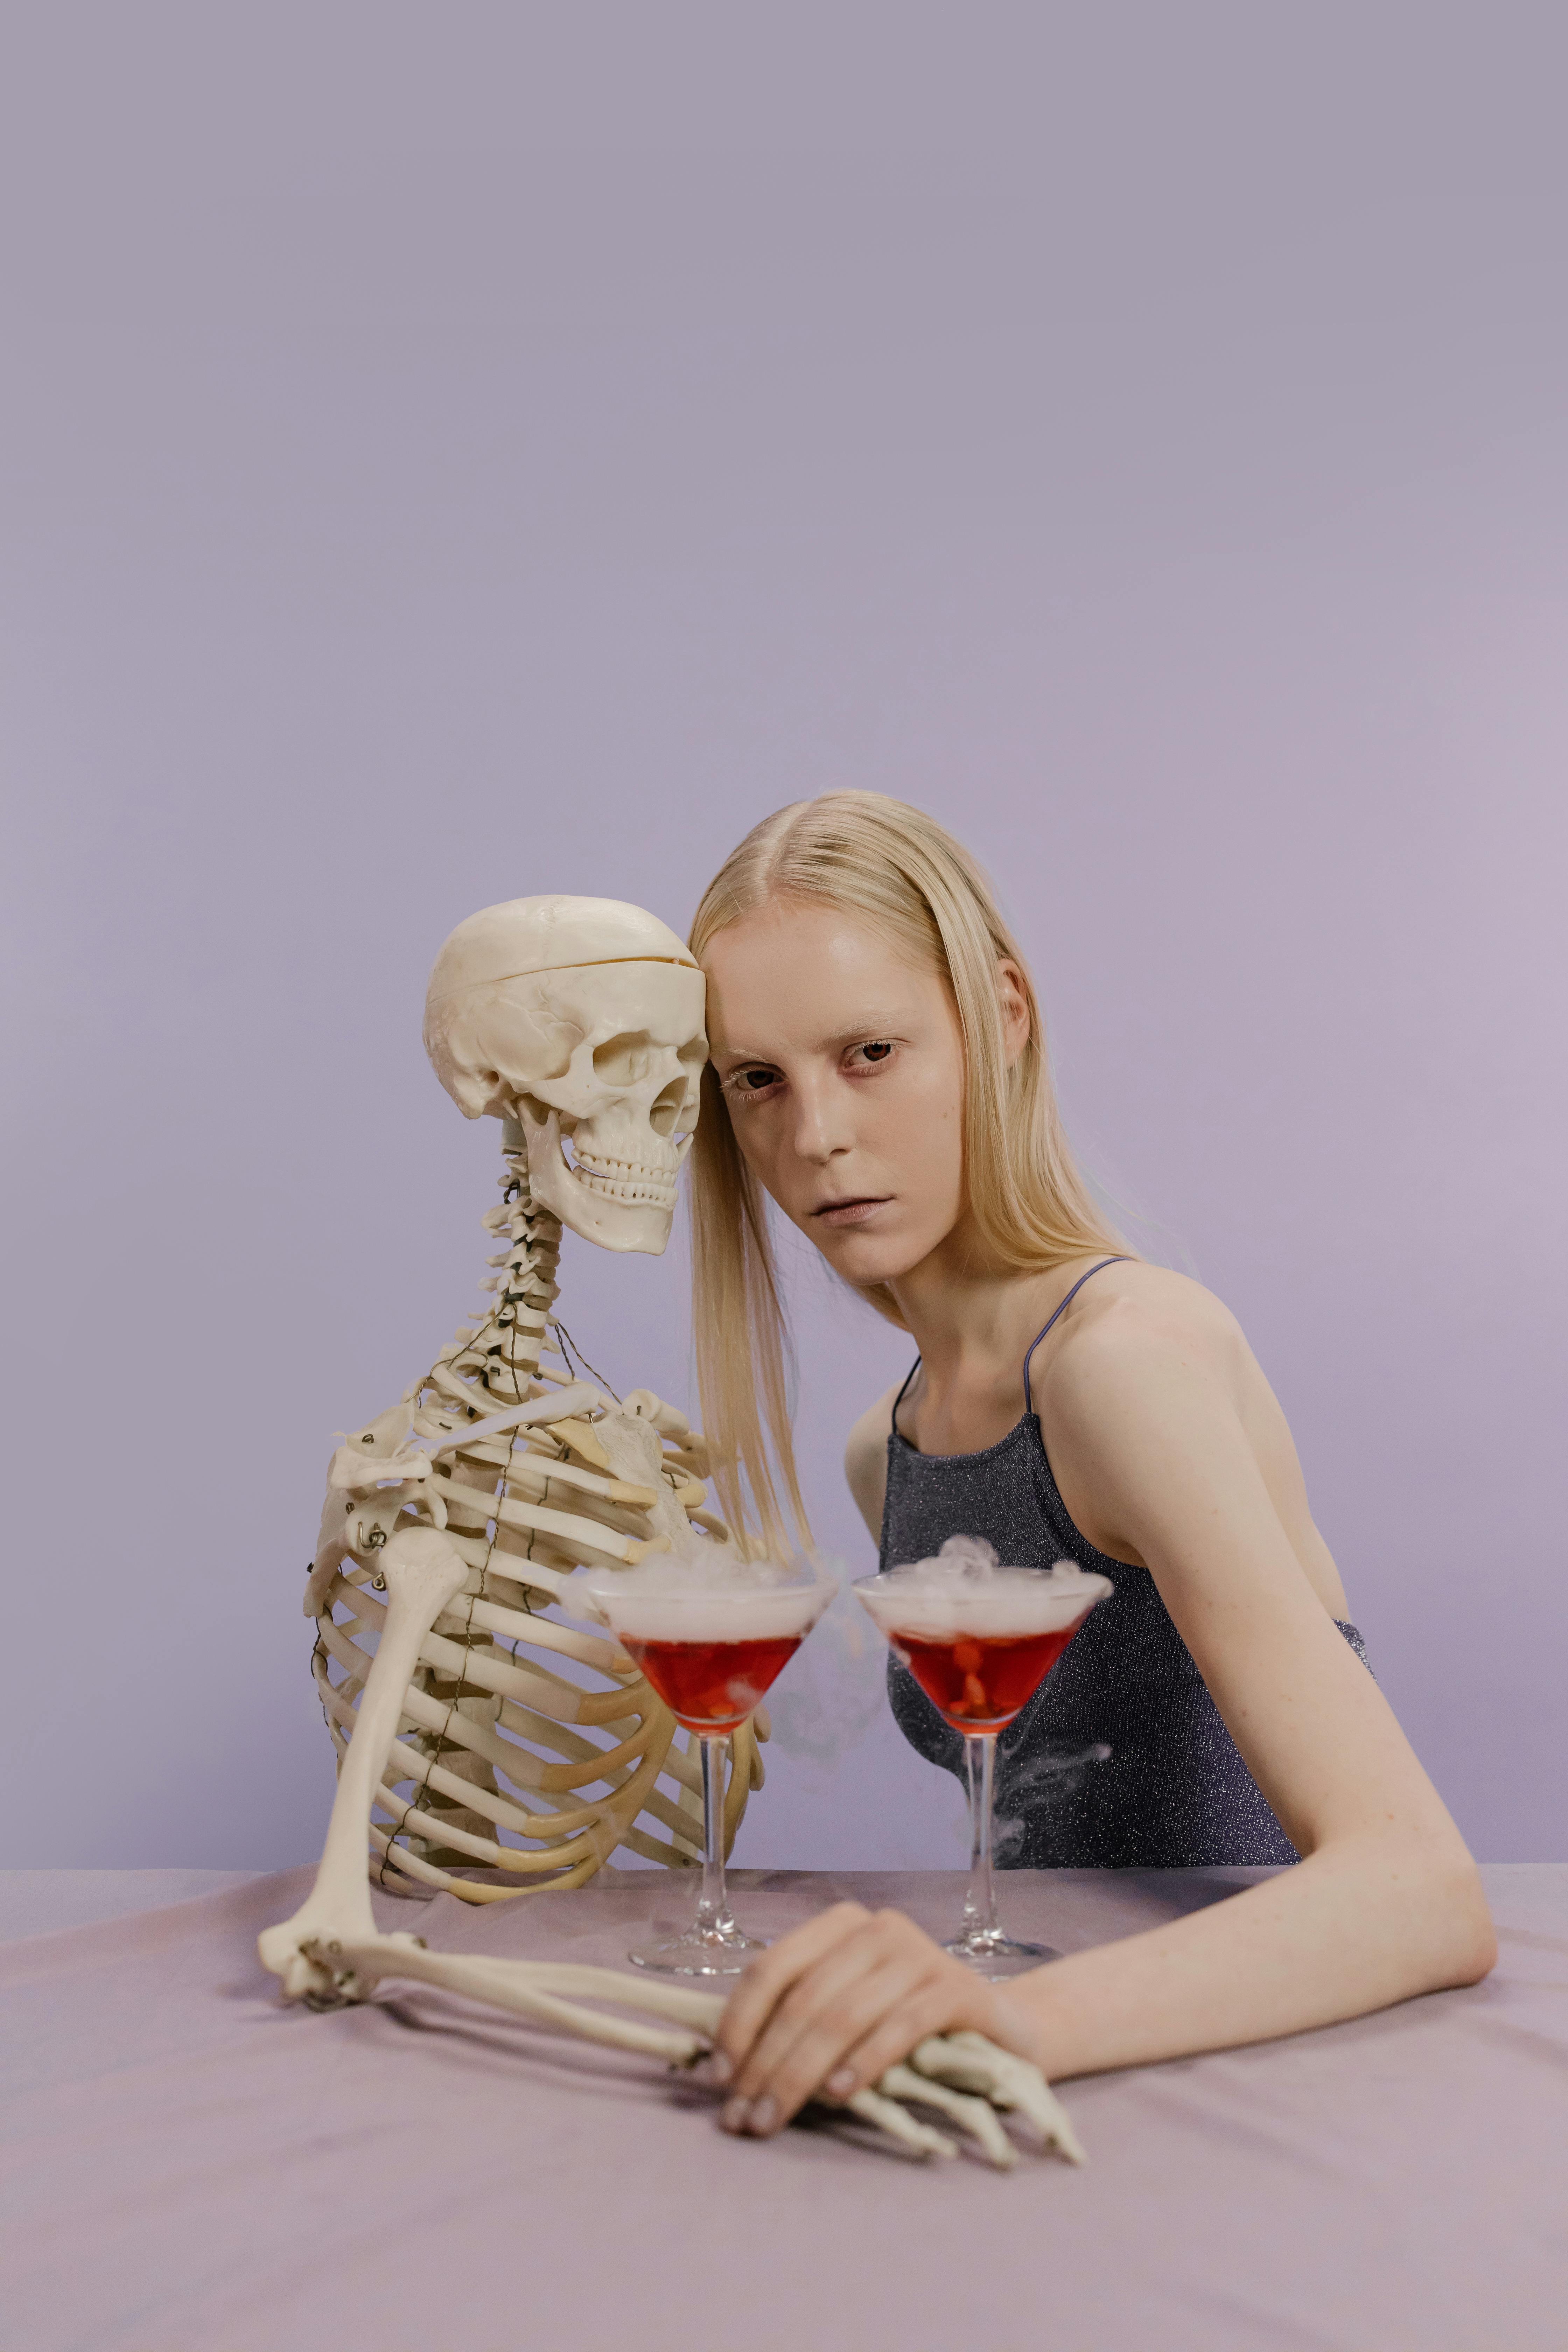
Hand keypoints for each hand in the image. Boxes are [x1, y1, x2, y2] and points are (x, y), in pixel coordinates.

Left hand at [710, 1902, 1024, 2137]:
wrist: (1000, 2028)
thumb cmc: (904, 2024)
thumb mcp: (847, 2010)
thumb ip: (798, 2021)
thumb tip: (725, 2068)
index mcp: (840, 1925)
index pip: (772, 1968)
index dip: (739, 2022)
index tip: (717, 2077)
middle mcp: (877, 1928)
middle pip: (803, 1999)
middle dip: (764, 2063)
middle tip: (742, 2116)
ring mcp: (919, 1953)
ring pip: (843, 2016)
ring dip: (800, 2075)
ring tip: (773, 2118)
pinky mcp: (955, 1988)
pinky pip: (899, 2027)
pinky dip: (863, 2062)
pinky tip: (839, 2097)